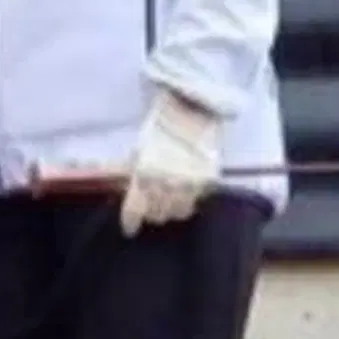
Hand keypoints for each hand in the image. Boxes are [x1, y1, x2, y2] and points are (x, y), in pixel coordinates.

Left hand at [119, 86, 220, 235]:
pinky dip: (189, 200)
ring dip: (171, 209)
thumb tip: (130, 191)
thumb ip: (136, 173)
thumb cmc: (161, 125)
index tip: (130, 229)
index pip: (135, 211)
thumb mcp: (140, 148)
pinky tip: (185, 192)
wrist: (192, 109)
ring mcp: (189, 183)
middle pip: (157, 216)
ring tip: (169, 200)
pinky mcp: (208, 180)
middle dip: (152, 213)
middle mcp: (166, 183)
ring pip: (179, 213)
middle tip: (151, 207)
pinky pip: (197, 201)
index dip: (131, 223)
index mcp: (144, 174)